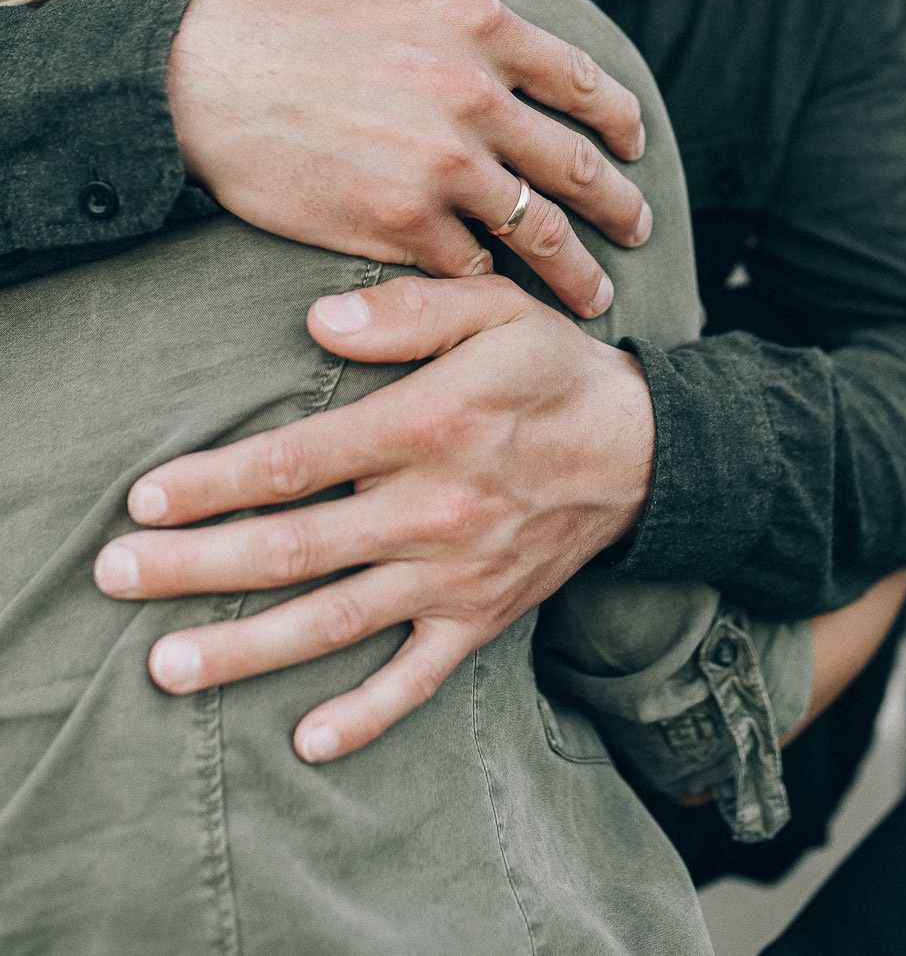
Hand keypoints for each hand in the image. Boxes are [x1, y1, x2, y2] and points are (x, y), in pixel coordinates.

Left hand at [94, 275, 655, 762]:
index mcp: (429, 426)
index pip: (299, 461)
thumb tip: (317, 321)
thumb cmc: (551, 368)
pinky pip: (417, 679)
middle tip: (116, 575)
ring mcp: (456, 575)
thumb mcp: (494, 309)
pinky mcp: (482, 619)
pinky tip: (306, 742)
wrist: (642, 449)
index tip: (148, 495)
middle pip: (295, 549)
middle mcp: (434, 509)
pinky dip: (365, 715)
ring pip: (335, 621)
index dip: (217, 481)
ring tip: (167, 667)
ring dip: (246, 649)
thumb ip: (407, 310)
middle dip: (196, 567)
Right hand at [167, 0, 650, 317]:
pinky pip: (472, 265)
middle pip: (577, 167)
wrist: (197, 79)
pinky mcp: (403, 226)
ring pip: (540, 230)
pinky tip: (501, 293)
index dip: (619, 121)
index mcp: (480, 28)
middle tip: (638, 228)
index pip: (582, 83)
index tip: (633, 147)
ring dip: (576, 268)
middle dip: (619, 205)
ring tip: (596, 293)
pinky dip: (492, 281)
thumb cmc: (278, 6)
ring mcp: (444, 168)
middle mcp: (477, 99)